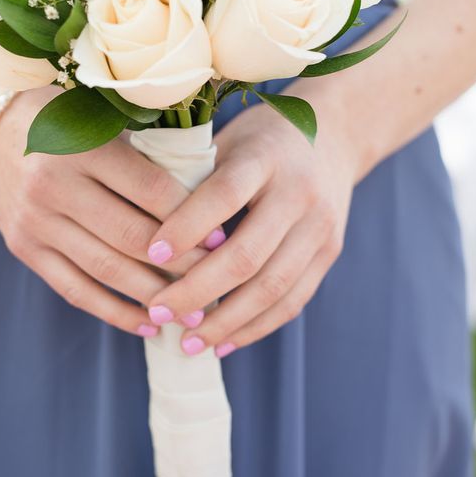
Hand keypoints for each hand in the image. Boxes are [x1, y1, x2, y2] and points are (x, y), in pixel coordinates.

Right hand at [0, 88, 209, 336]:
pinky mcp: (24, 249)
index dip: (190, 217)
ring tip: (191, 312)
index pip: (149, 188)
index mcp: (81, 145)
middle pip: (131, 235)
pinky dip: (115, 312)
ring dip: (153, 296)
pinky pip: (76, 290)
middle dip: (180, 264)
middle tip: (217, 281)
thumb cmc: (65, 119)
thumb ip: (147, 144)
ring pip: (106, 270)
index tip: (221, 238)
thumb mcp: (100, 114)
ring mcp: (35, 221)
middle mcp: (53, 184)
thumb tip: (211, 189)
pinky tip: (148, 325)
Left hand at [144, 91, 360, 354]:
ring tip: (187, 342)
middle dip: (198, 291)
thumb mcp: (227, 139)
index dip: (186, 227)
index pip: (223, 196)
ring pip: (272, 288)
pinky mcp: (330, 252)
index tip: (150, 253)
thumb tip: (139, 224)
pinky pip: (292, 301)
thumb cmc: (261, 139)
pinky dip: (255, 327)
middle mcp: (299, 193)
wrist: (336, 134)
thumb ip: (191, 176)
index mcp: (265, 157)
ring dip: (225, 322)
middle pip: (247, 255)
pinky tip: (221, 342)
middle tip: (158, 310)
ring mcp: (320, 226)